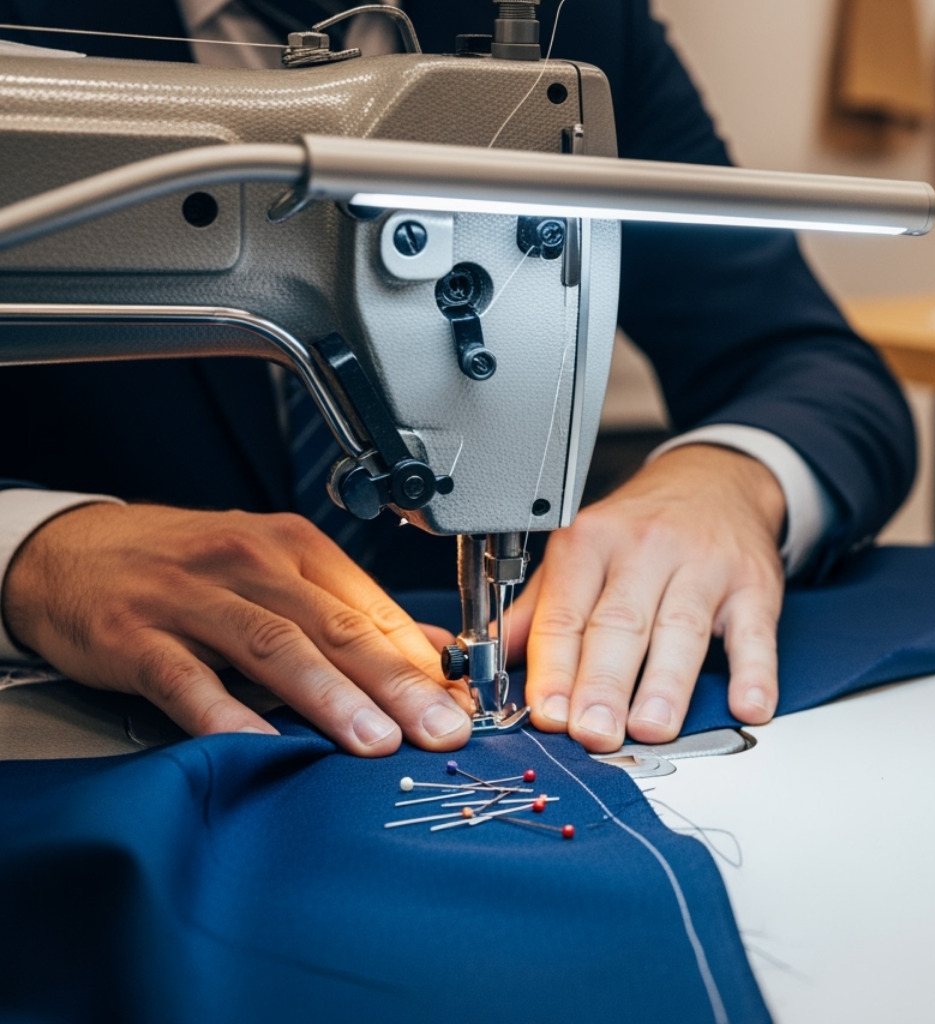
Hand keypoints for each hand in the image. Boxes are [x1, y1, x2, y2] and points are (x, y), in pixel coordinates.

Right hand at [2, 504, 474, 755]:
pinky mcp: (136, 635)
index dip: (425, 663)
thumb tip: (431, 659)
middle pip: (338, 629)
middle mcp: (251, 564)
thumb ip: (346, 614)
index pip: (373, 610)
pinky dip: (226, 713)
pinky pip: (187, 678)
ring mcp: (192, 598)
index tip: (466, 705)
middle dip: (398, 685)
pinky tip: (261, 745)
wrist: (70, 549)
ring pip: (276, 648)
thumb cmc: (186, 567)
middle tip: (443, 730)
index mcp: (295, 548)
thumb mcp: (272, 573)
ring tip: (375, 743)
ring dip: (331, 699)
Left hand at [504, 445, 786, 751]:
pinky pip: (754, 632)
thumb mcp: (580, 552)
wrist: (716, 480)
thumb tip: (487, 660)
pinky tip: (748, 705)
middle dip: (604, 684)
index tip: (547, 713)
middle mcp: (646, 550)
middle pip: (620, 624)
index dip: (555, 668)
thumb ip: (537, 610)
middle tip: (594, 732)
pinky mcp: (753, 586)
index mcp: (591, 544)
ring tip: (652, 727)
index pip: (566, 614)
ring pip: (681, 629)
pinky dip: (755, 672)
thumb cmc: (642, 529)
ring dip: (666, 684)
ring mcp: (704, 567)